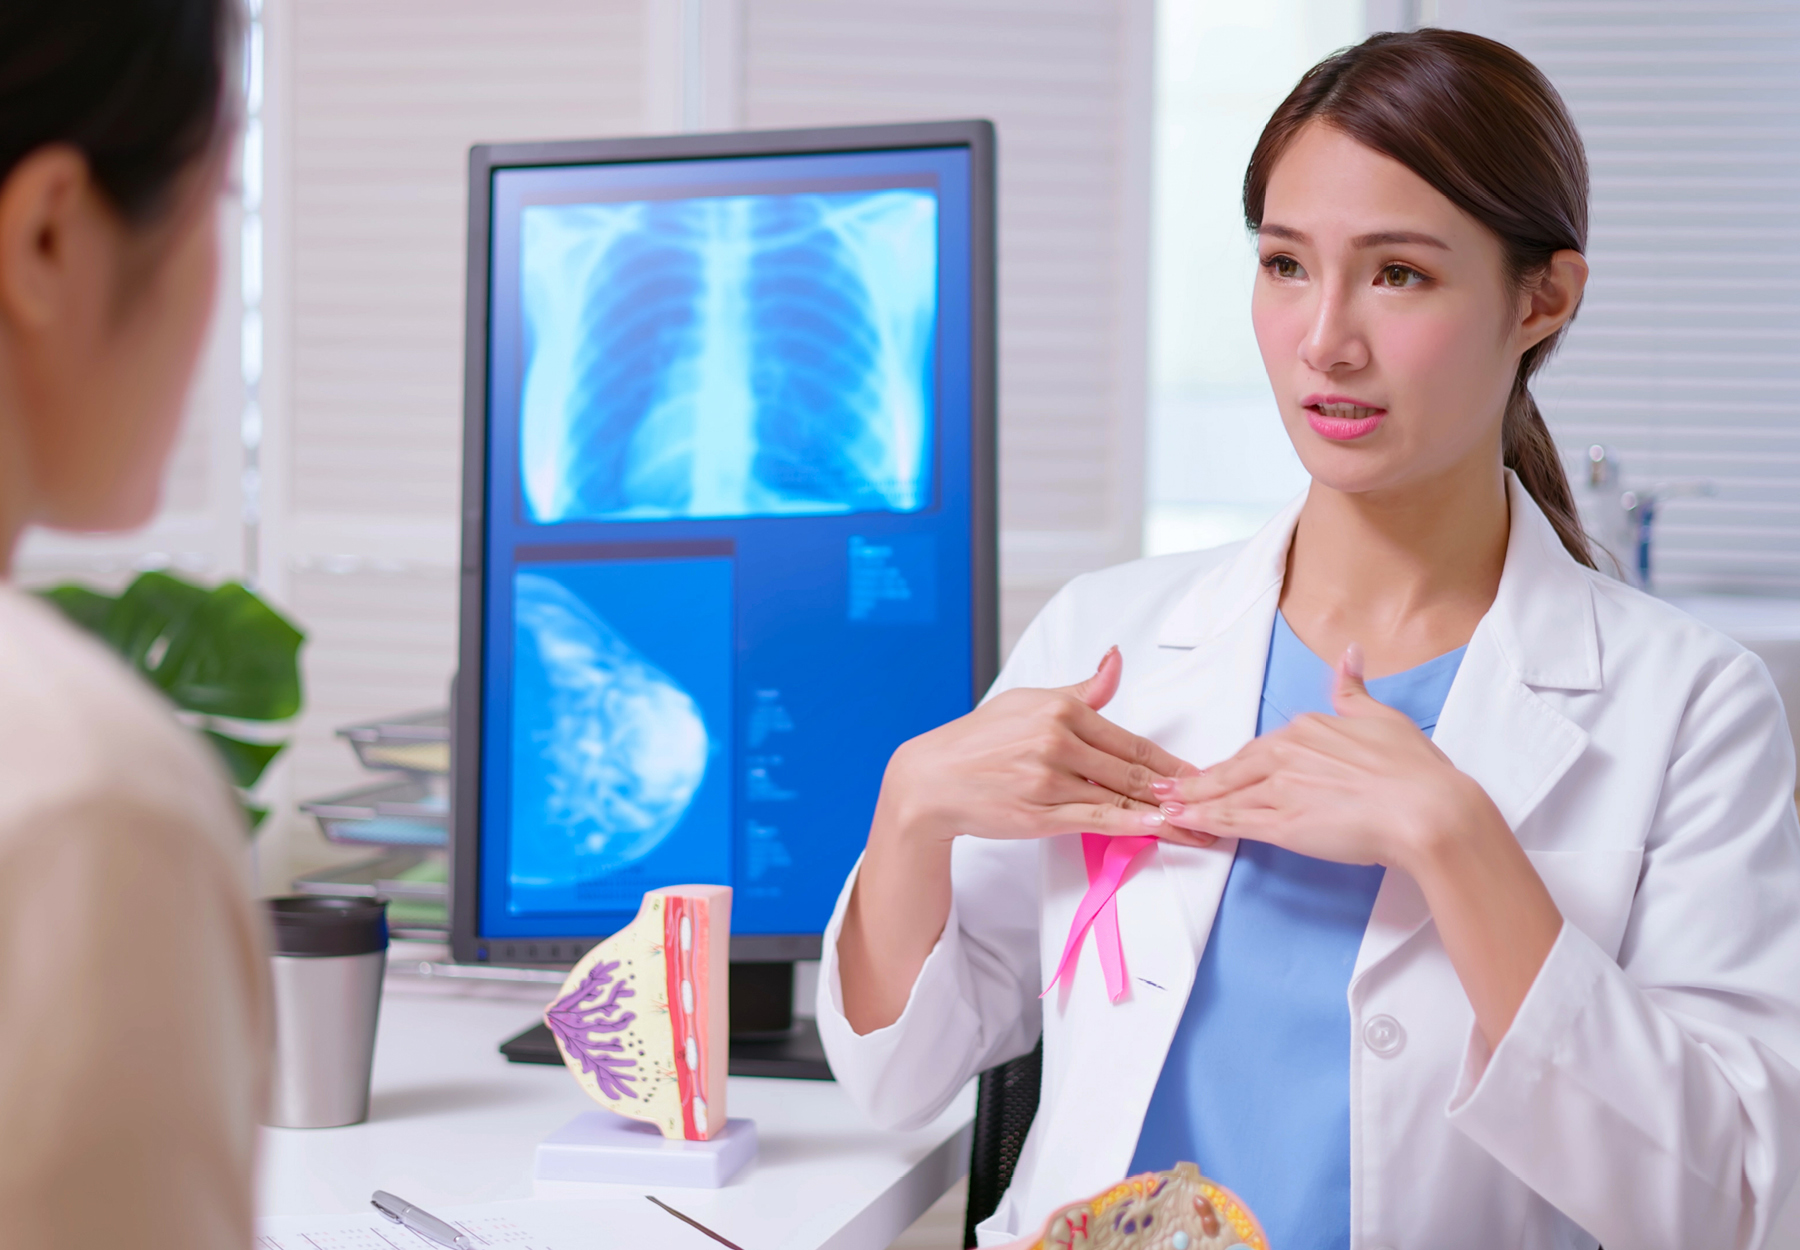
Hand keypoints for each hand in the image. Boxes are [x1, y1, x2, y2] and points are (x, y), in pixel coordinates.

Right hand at [875, 646, 1204, 849]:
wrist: (932, 780)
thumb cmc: (980, 740)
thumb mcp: (1028, 700)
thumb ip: (1082, 690)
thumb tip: (1116, 660)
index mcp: (1060, 709)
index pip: (1130, 740)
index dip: (1169, 762)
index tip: (1198, 774)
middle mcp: (1057, 741)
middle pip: (1133, 771)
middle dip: (1178, 790)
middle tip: (1214, 802)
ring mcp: (1048, 779)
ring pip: (1120, 798)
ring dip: (1165, 814)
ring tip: (1198, 825)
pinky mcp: (1039, 814)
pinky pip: (1097, 821)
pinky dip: (1133, 826)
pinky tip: (1159, 831)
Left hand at [1152, 643, 1486, 872]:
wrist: (1428, 810)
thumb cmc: (1415, 770)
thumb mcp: (1383, 718)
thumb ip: (1354, 690)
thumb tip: (1348, 654)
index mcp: (1309, 727)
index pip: (1261, 748)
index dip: (1237, 764)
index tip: (1219, 770)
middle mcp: (1288, 752)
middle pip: (1234, 768)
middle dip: (1199, 779)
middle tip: (1167, 787)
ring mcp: (1281, 787)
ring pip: (1227, 793)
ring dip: (1193, 800)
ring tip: (1163, 807)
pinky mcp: (1282, 822)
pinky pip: (1234, 820)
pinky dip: (1206, 820)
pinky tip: (1186, 823)